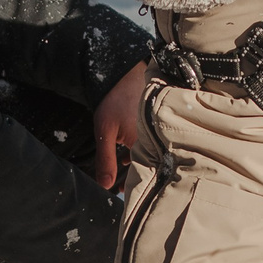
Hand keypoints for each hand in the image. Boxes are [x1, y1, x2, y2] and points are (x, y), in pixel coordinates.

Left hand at [90, 61, 146, 190]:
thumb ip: (106, 160)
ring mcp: (158, 127)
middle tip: (121, 185)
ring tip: (123, 168)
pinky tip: (128, 151)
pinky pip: (149, 140)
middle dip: (133, 174)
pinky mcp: (155, 120)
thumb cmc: (113, 100)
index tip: (121, 192)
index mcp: (147, 142)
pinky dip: (138, 147)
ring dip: (136, 160)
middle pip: (147, 163)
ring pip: (148, 152)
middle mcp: (158, 136)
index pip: (142, 172)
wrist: (121, 71)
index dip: (130, 184)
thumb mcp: (105, 132)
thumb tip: (105, 186)